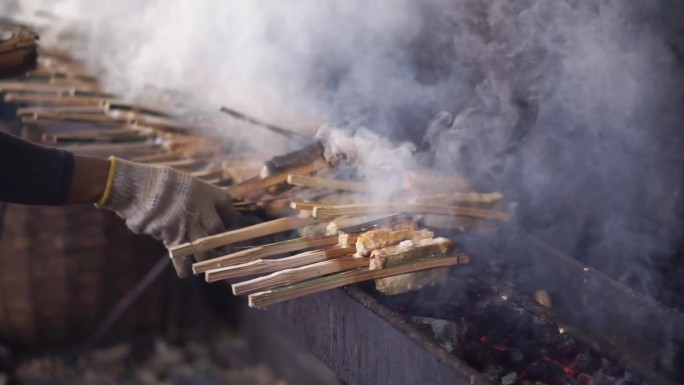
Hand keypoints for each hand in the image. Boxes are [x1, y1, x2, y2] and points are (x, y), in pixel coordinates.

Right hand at [97, 157, 233, 276]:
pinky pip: (181, 257)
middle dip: (220, 240)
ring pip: (204, 248)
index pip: (229, 209)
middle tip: (220, 246)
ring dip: (206, 257)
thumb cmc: (163, 182)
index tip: (227, 222)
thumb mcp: (188, 182)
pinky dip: (183, 267)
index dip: (229, 218)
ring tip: (206, 261)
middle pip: (219, 231)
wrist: (139, 188)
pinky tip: (185, 273)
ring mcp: (188, 226)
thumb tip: (212, 212)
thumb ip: (201, 197)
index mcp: (208, 194)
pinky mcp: (173, 238)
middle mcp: (202, 211)